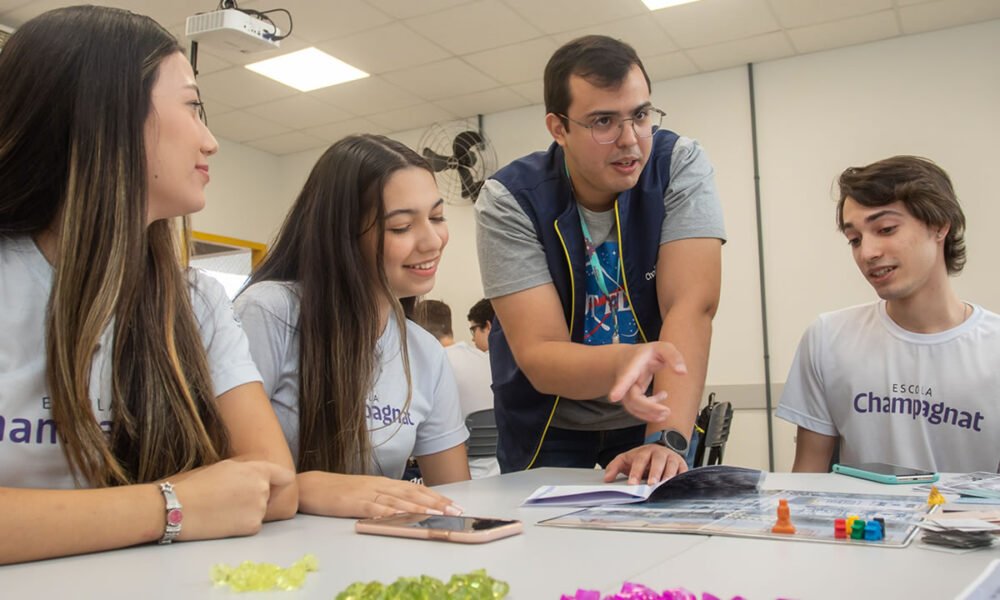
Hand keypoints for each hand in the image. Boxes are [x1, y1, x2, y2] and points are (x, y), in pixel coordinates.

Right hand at [173, 459, 294, 540]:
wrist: (180, 508)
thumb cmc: (200, 484)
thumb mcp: (227, 467)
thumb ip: (250, 471)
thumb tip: (263, 478)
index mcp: (258, 471)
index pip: (285, 477)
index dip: (280, 482)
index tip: (275, 486)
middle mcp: (263, 489)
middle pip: (269, 495)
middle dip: (256, 497)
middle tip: (232, 499)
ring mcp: (259, 509)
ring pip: (260, 510)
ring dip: (248, 511)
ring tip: (224, 509)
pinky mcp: (252, 527)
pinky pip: (253, 524)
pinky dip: (242, 524)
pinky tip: (224, 520)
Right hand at [297, 472, 463, 518]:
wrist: (314, 486)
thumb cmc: (341, 490)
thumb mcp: (368, 491)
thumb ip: (387, 498)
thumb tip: (408, 506)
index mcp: (385, 483)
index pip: (416, 488)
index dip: (436, 496)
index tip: (453, 504)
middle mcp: (380, 486)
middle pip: (413, 493)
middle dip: (436, 502)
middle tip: (454, 510)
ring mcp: (368, 493)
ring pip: (398, 500)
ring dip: (418, 507)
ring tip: (435, 513)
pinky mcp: (355, 503)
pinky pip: (374, 508)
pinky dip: (388, 512)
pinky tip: (400, 516)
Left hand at [603, 443, 688, 484]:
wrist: (662, 449)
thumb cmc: (643, 458)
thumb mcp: (627, 459)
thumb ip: (615, 467)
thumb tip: (607, 479)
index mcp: (645, 451)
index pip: (640, 460)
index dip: (635, 472)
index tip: (632, 483)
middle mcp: (660, 454)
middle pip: (658, 461)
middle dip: (654, 473)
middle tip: (650, 484)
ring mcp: (672, 459)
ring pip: (672, 466)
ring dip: (668, 476)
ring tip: (664, 485)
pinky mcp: (682, 465)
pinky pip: (683, 472)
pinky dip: (681, 478)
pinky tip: (678, 485)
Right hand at [608, 342, 686, 421]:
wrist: (631, 357)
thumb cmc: (649, 353)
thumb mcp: (663, 348)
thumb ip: (673, 357)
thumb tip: (682, 372)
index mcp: (632, 365)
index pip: (625, 377)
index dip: (619, 387)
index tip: (614, 398)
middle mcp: (626, 380)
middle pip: (632, 398)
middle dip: (648, 407)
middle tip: (667, 410)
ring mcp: (627, 391)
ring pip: (633, 408)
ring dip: (649, 413)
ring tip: (667, 412)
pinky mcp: (632, 398)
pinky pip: (637, 410)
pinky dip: (650, 412)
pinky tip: (662, 397)